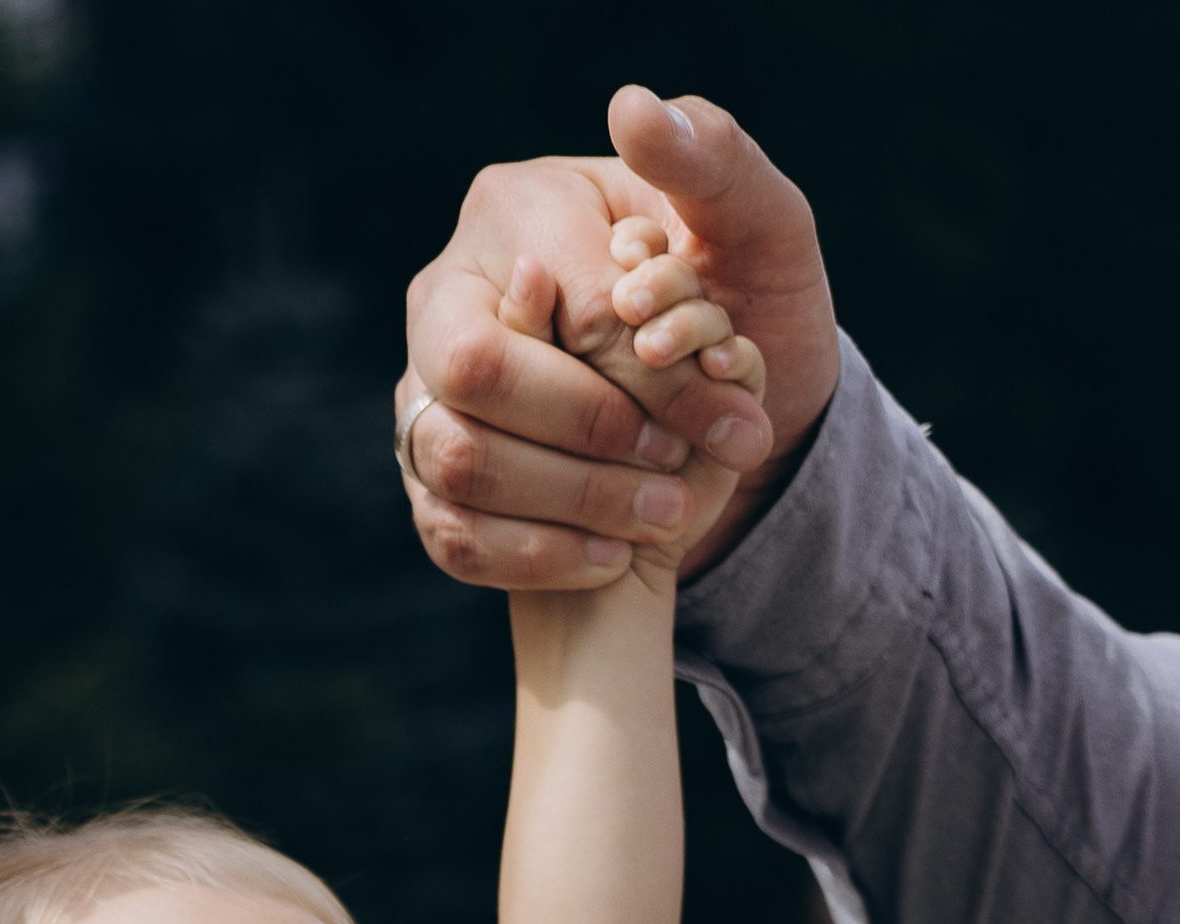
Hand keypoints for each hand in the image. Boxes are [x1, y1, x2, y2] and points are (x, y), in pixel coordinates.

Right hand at [400, 85, 840, 594]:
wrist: (720, 408)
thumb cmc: (738, 299)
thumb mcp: (758, 223)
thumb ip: (713, 161)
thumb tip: (635, 111)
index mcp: (512, 207)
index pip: (558, 297)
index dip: (643, 360)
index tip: (722, 388)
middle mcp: (445, 293)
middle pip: (477, 375)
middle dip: (595, 434)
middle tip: (679, 462)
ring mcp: (422, 389)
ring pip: (458, 460)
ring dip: (572, 501)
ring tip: (664, 513)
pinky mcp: (428, 480)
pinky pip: (454, 535)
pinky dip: (541, 557)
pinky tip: (616, 555)